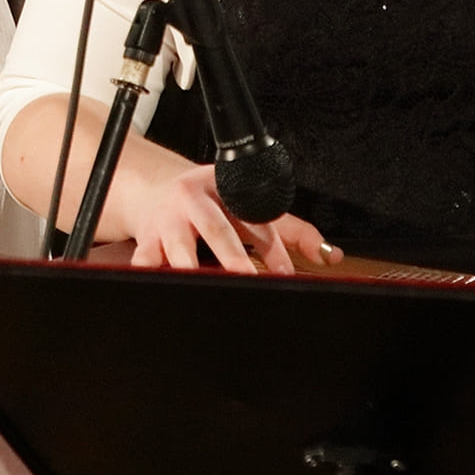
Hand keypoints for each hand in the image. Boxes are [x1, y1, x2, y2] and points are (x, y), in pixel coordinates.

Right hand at [122, 163, 330, 274]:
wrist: (150, 190)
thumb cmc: (206, 204)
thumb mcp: (246, 208)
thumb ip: (291, 232)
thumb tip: (330, 255)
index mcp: (223, 188)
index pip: (253, 218)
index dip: (272, 246)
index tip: (284, 273)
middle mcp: (194, 202)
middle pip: (216, 229)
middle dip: (231, 256)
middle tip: (246, 278)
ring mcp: (167, 222)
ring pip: (179, 248)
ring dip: (190, 267)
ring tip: (200, 285)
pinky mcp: (146, 241)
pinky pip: (145, 260)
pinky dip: (148, 273)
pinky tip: (155, 285)